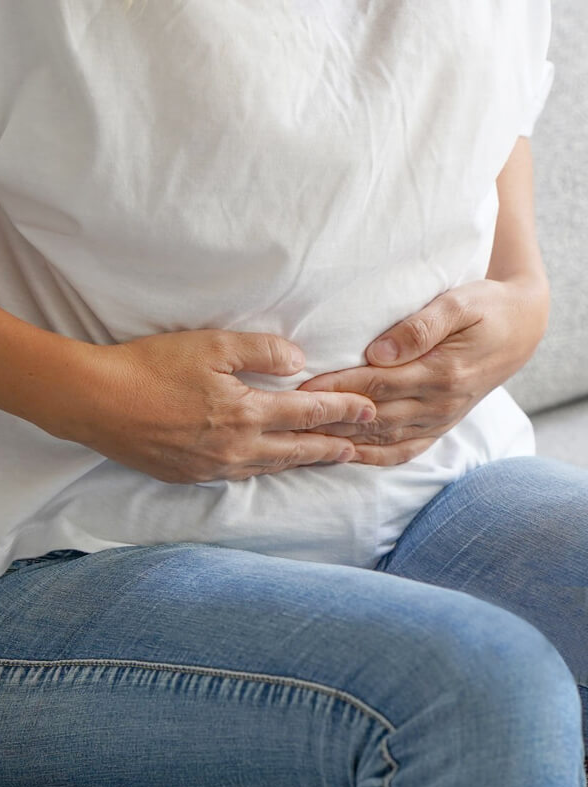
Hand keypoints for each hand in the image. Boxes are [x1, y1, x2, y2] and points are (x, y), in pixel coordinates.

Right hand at [69, 329, 376, 482]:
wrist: (96, 401)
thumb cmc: (151, 366)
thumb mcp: (211, 345)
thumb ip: (261, 352)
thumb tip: (299, 361)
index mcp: (245, 414)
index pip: (308, 413)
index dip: (342, 411)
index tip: (370, 412)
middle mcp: (236, 449)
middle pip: (296, 450)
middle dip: (331, 447)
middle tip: (359, 449)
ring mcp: (211, 467)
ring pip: (268, 468)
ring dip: (300, 463)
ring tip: (322, 459)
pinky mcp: (188, 476)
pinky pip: (238, 476)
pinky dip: (263, 470)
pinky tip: (266, 467)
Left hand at [296, 276, 548, 465]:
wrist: (521, 330)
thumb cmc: (485, 308)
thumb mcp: (460, 303)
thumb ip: (421, 326)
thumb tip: (379, 352)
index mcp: (442, 373)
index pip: (377, 384)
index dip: (338, 387)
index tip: (302, 388)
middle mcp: (440, 404)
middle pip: (373, 415)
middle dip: (330, 417)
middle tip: (290, 418)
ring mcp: (440, 420)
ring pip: (383, 437)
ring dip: (343, 440)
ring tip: (304, 440)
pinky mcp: (440, 427)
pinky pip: (403, 451)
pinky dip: (372, 457)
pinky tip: (344, 456)